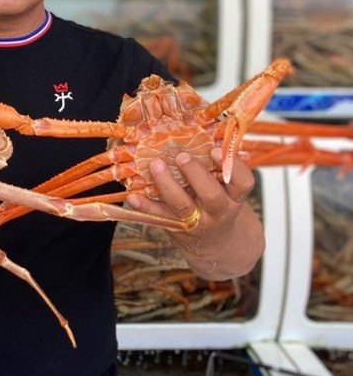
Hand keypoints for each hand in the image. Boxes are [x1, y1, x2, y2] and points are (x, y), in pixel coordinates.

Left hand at [124, 148, 263, 279]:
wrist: (216, 246)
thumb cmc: (220, 204)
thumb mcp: (228, 189)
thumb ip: (221, 168)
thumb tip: (209, 129)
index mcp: (234, 197)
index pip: (243, 182)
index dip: (232, 166)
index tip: (216, 150)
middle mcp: (217, 211)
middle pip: (211, 195)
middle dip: (196, 175)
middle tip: (181, 156)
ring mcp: (195, 221)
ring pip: (182, 206)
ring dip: (167, 185)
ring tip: (156, 165)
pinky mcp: (174, 226)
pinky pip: (158, 217)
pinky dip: (144, 206)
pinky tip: (132, 196)